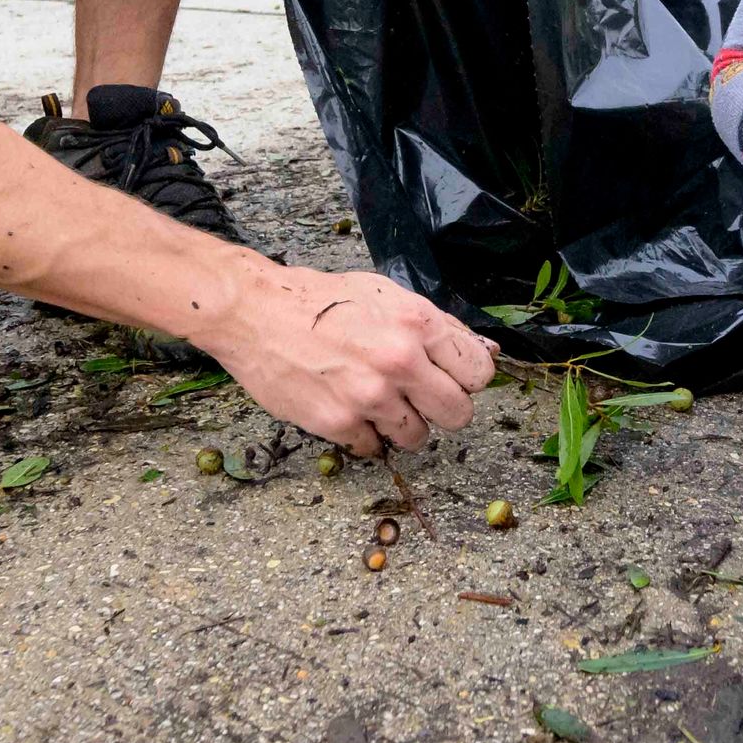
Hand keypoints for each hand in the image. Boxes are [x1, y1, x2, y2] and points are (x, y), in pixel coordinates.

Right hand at [207, 259, 494, 455]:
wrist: (255, 313)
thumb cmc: (320, 300)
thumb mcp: (386, 295)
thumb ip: (438, 326)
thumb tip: (487, 351)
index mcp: (417, 324)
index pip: (479, 372)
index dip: (465, 378)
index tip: (449, 378)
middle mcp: (399, 361)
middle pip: (458, 414)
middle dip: (442, 408)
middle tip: (418, 397)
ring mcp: (369, 396)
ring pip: (419, 438)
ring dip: (404, 426)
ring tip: (378, 402)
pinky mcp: (339, 422)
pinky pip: (374, 448)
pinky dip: (365, 435)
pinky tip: (349, 409)